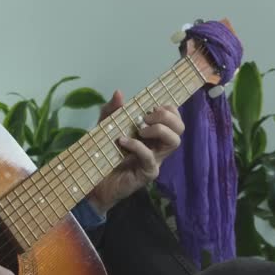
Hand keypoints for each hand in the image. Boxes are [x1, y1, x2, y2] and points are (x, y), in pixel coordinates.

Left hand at [87, 90, 184, 213]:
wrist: (94, 182)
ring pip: (174, 142)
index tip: (150, 107)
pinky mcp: (147, 172)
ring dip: (159, 130)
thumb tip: (119, 92)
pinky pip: (150, 157)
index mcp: (152, 134)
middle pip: (180, 128)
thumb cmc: (103, 154)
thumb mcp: (105, 127)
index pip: (174, 118)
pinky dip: (138, 146)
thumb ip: (112, 111)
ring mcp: (155, 160)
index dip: (168, 109)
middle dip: (167, 117)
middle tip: (146, 118)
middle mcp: (158, 146)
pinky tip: (123, 141)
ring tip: (140, 130)